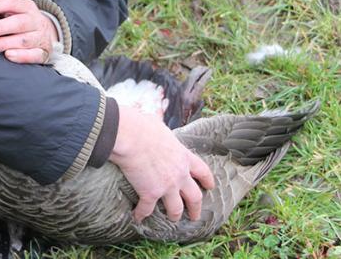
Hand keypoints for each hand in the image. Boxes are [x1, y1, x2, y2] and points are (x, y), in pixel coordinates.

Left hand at [0, 0, 58, 63]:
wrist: (47, 34)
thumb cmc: (22, 22)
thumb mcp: (13, 12)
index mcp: (26, 7)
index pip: (10, 2)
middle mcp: (35, 21)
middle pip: (18, 23)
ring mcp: (40, 37)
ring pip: (23, 40)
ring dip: (3, 43)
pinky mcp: (43, 53)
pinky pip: (34, 55)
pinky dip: (21, 56)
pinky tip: (8, 55)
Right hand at [109, 105, 213, 222]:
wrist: (131, 136)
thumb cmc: (142, 126)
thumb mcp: (159, 125)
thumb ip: (161, 130)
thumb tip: (154, 120)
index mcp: (183, 156)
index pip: (202, 171)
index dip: (207, 180)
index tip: (210, 186)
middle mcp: (179, 174)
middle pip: (194, 196)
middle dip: (195, 208)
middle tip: (195, 215)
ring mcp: (166, 186)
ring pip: (176, 208)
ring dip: (174, 215)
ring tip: (173, 219)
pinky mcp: (150, 194)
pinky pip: (146, 209)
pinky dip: (141, 215)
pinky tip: (137, 218)